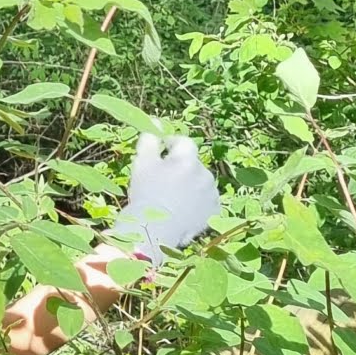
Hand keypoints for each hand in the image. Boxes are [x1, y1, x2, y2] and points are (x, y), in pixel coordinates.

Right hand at [111, 133, 219, 263]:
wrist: (154, 232)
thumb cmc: (145, 195)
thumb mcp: (142, 164)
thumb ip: (150, 140)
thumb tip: (155, 122)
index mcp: (187, 160)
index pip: (184, 142)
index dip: (171, 145)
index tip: (160, 153)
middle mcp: (205, 174)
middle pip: (192, 163)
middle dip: (180, 168)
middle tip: (162, 181)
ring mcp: (211, 194)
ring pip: (200, 182)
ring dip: (189, 185)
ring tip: (172, 198)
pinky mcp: (213, 212)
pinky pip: (206, 200)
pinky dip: (197, 202)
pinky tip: (182, 210)